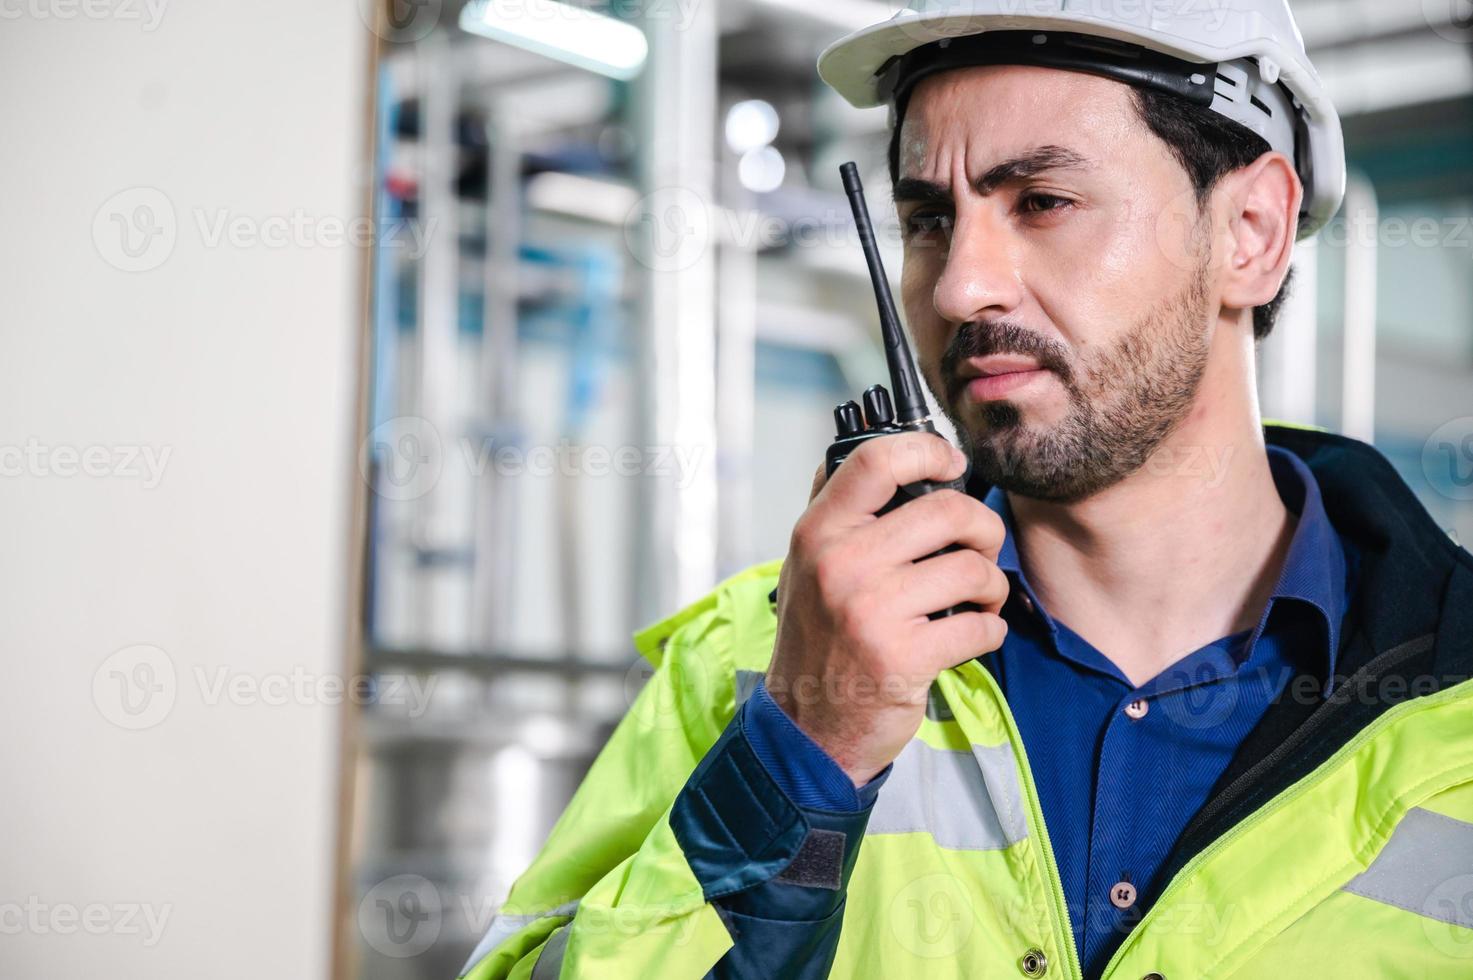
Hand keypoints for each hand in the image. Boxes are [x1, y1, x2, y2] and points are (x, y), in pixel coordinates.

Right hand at [765, 431, 1008, 785]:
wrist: (807, 726)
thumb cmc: (816, 640)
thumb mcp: (806, 565)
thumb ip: (835, 510)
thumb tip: (866, 448)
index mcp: (819, 533)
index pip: (875, 462)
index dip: (927, 451)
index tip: (951, 464)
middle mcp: (841, 565)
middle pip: (947, 511)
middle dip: (983, 528)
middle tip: (981, 547)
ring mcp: (871, 611)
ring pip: (972, 568)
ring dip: (992, 585)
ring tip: (980, 598)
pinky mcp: (903, 657)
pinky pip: (980, 625)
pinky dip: (989, 630)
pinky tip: (972, 634)